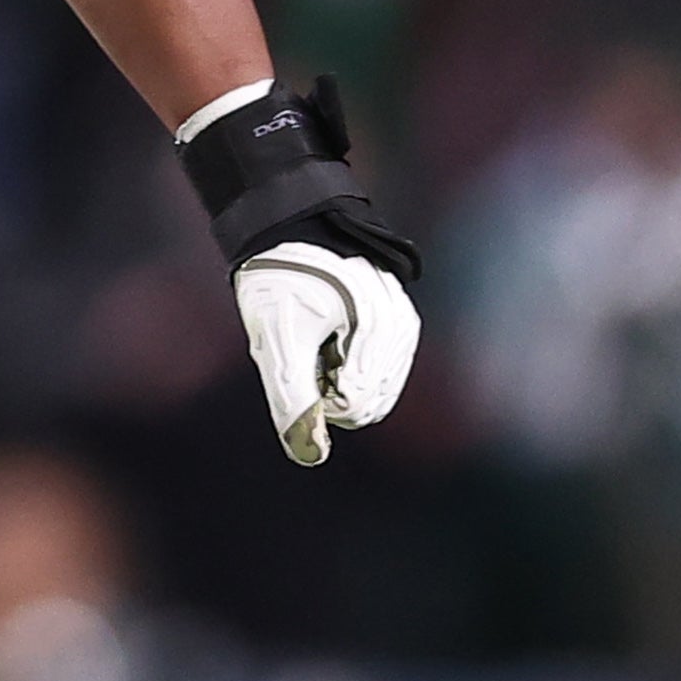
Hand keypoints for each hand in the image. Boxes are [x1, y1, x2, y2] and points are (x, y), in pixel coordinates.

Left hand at [233, 239, 419, 465]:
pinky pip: (382, 374)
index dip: (317, 398)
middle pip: (372, 403)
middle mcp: (400, 325)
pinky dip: (352, 368)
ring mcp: (403, 324)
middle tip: (306, 352)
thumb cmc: (279, 278)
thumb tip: (310, 454)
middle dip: (332, 391)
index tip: (297, 362)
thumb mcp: (276, 339)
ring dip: (342, 380)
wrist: (287, 226)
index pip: (355, 403)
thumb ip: (292, 399)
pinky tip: (331, 339)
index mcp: (376, 324)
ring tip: (318, 340)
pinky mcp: (399, 324)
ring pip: (378, 392)